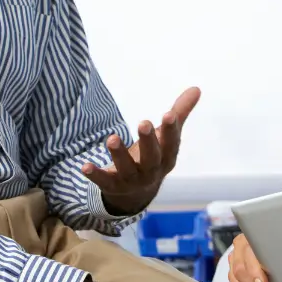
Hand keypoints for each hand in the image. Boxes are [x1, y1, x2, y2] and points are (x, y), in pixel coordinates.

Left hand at [83, 87, 200, 214]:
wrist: (137, 193)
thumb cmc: (154, 156)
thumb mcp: (167, 137)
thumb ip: (179, 112)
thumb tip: (196, 88)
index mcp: (167, 158)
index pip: (171, 144)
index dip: (171, 130)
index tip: (169, 114)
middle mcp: (152, 171)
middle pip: (151, 157)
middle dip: (148, 141)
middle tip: (144, 123)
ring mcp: (132, 180)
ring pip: (127, 169)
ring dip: (119, 155)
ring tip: (112, 139)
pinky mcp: (113, 186)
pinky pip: (104, 181)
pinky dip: (95, 174)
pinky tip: (85, 166)